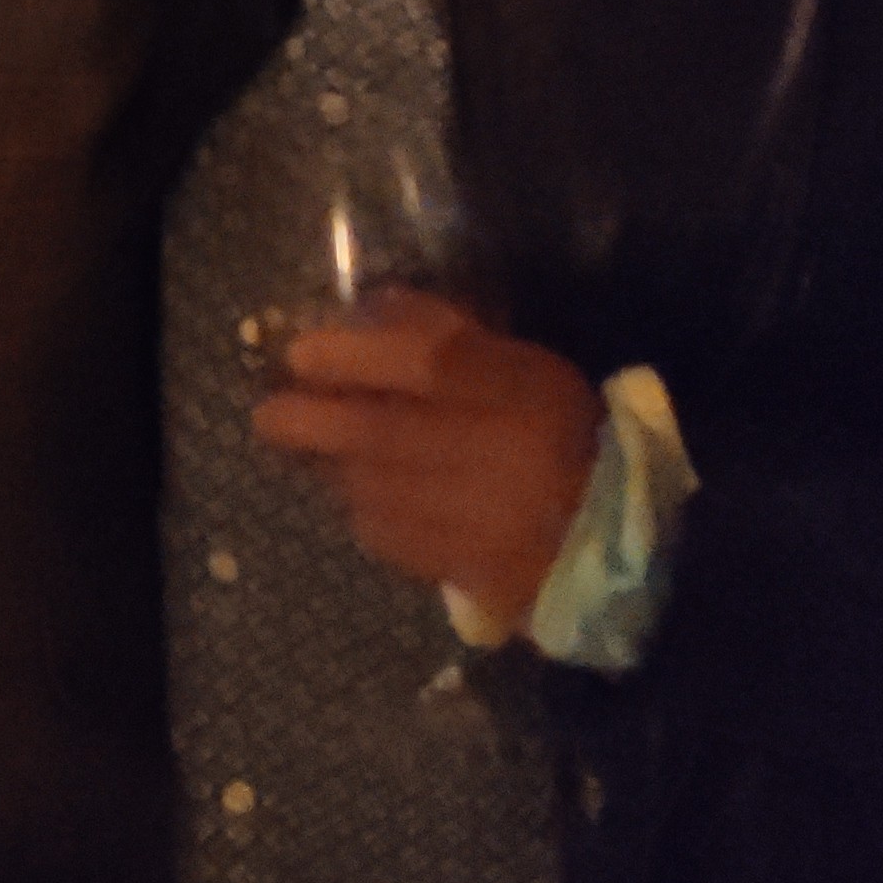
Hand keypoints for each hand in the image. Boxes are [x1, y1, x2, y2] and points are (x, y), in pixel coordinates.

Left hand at [252, 294, 601, 632]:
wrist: (615, 538)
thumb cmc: (560, 433)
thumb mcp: (522, 367)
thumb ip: (448, 336)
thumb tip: (368, 311)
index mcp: (522, 393)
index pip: (428, 364)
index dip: (355, 354)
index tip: (301, 354)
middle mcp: (501, 455)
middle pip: (381, 431)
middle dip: (309, 419)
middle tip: (267, 413)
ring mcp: (485, 521)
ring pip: (375, 488)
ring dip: (333, 466)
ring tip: (313, 450)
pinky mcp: (470, 571)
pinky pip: (391, 537)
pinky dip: (365, 511)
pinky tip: (363, 496)